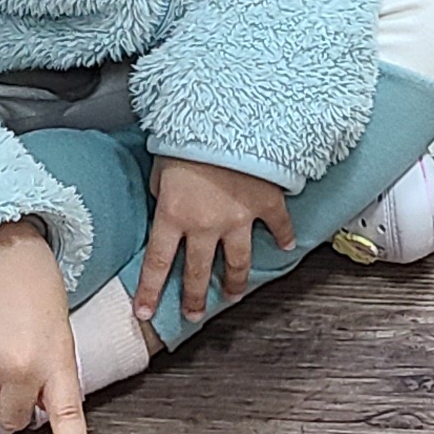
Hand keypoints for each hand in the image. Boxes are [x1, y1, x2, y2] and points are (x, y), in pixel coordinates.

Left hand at [137, 154, 295, 335]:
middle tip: (194, 315)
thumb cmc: (187, 138)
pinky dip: (283, 237)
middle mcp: (205, 226)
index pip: (158, 264)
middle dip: (195, 299)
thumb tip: (165, 207)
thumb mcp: (161, 167)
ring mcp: (239, 219)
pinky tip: (287, 247)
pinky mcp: (266, 204)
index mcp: (173, 216)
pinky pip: (278, 227)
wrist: (227, 118)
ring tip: (234, 296)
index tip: (145, 313)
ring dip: (235, 283)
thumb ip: (162, 195)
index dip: (150, 292)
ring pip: (238, 263)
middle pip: (199, 273)